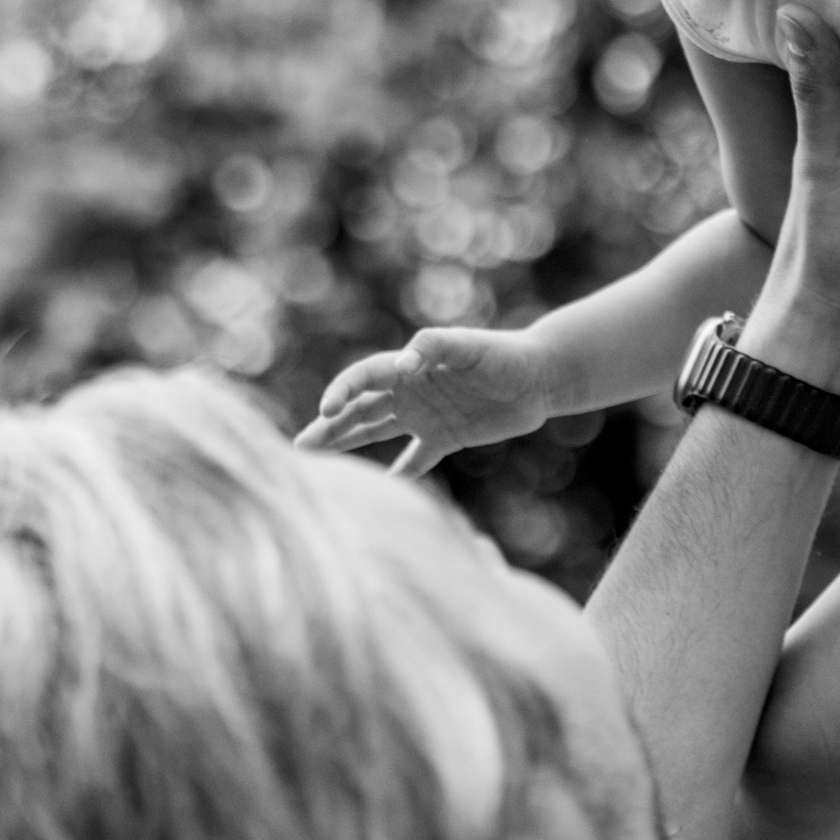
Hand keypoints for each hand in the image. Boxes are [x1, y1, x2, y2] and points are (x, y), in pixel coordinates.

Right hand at [296, 324, 552, 479]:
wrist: (540, 375)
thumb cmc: (505, 354)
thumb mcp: (472, 346)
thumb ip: (436, 347)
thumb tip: (404, 362)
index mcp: (411, 366)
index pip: (365, 378)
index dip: (342, 391)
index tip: (326, 411)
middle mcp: (410, 391)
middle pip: (360, 408)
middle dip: (329, 426)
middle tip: (299, 449)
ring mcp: (424, 415)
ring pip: (375, 431)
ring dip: (347, 445)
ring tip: (316, 462)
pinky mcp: (445, 437)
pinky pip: (413, 460)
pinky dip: (396, 476)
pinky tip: (377, 494)